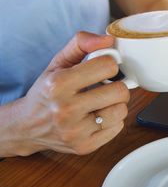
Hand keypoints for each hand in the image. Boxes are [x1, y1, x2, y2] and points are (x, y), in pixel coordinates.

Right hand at [11, 32, 129, 155]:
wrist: (27, 126)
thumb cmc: (46, 92)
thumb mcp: (57, 63)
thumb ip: (81, 44)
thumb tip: (108, 40)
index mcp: (58, 84)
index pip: (107, 66)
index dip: (109, 64)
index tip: (102, 68)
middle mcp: (66, 109)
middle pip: (120, 91)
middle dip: (116, 85)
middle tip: (105, 87)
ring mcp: (76, 131)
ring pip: (121, 110)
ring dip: (116, 104)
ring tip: (101, 102)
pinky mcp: (84, 146)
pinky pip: (118, 128)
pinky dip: (112, 120)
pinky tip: (98, 116)